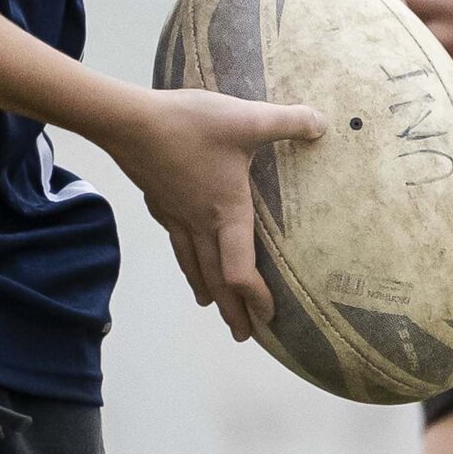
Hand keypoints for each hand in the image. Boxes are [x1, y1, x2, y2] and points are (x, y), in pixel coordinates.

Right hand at [101, 86, 323, 341]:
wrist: (129, 122)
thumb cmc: (190, 125)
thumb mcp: (247, 119)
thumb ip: (287, 121)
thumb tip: (323, 124)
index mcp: (226, 212)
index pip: (240, 271)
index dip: (255, 297)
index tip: (269, 315)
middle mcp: (200, 224)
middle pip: (217, 278)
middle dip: (232, 310)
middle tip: (244, 334)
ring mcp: (176, 216)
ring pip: (193, 263)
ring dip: (205, 288)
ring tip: (210, 304)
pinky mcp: (159, 203)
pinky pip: (176, 241)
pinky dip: (185, 258)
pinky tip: (184, 252)